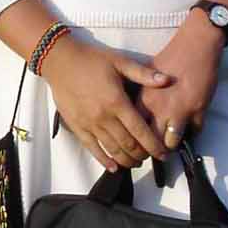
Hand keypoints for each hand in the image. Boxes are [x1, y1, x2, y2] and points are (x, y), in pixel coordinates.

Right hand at [40, 36, 171, 169]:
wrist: (60, 61)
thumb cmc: (91, 60)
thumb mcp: (120, 62)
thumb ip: (144, 74)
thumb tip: (167, 80)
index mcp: (117, 102)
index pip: (140, 130)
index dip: (154, 145)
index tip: (163, 153)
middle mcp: (104, 117)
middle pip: (128, 144)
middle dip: (143, 155)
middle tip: (152, 157)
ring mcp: (89, 124)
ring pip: (112, 150)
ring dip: (127, 160)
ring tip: (136, 162)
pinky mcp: (77, 127)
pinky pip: (92, 149)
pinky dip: (104, 160)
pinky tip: (113, 166)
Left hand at [137, 13, 223, 149]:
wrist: (196, 45)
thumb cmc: (171, 56)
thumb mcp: (148, 73)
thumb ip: (141, 92)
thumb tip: (133, 108)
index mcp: (144, 98)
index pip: (134, 129)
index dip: (135, 139)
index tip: (137, 143)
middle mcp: (159, 108)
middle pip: (150, 141)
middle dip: (152, 149)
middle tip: (154, 151)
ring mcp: (180, 111)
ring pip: (171, 143)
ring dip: (172, 144)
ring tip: (171, 144)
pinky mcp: (198, 111)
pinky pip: (195, 132)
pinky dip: (193, 132)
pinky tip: (190, 128)